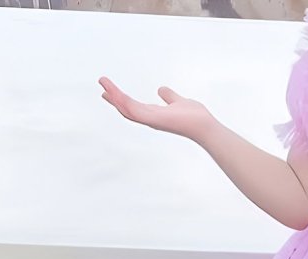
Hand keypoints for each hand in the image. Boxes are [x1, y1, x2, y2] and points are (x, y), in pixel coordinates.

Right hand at [98, 77, 215, 141]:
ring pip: (127, 108)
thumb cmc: (195, 117)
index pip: (134, 106)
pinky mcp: (152, 120)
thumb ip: (170, 96)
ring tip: (103, 82)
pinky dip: (122, 101)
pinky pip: (133, 110)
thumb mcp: (179, 101)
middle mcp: (150, 119)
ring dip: (114, 96)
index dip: (121, 98)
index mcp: (155, 114)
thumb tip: (161, 89)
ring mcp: (150, 120)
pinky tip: (114, 91)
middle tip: (102, 83)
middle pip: (127, 108)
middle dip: (114, 96)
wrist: (204, 126)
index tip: (110, 90)